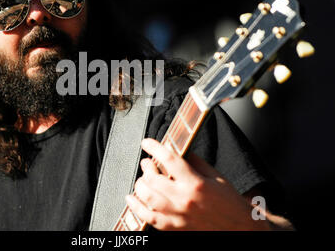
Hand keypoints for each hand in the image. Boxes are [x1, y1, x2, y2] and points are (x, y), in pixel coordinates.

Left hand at [125, 138, 270, 230]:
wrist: (239, 228)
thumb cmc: (229, 201)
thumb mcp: (215, 175)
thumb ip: (194, 162)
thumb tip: (176, 149)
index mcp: (196, 183)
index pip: (169, 159)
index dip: (154, 148)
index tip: (146, 142)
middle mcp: (185, 199)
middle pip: (153, 179)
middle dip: (146, 167)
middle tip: (146, 162)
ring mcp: (178, 215)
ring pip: (148, 198)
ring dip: (140, 185)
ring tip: (142, 179)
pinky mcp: (175, 227)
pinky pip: (149, 218)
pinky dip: (136, 208)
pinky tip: (131, 198)